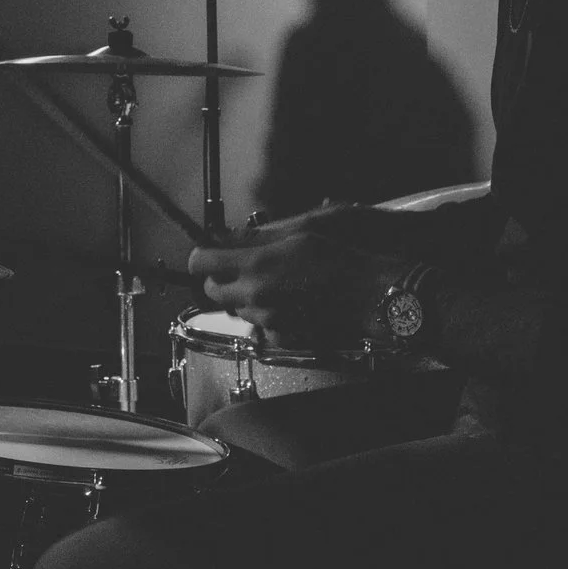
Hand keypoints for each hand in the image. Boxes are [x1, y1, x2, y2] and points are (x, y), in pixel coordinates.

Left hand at [185, 228, 391, 346]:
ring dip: (241, 295)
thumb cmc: (336, 257)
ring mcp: (266, 318)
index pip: (201, 262)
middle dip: (219, 278)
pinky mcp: (279, 334)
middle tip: (237, 265)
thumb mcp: (296, 234)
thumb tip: (225, 236)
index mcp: (255, 265)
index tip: (209, 251)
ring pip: (234, 308)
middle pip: (212, 290)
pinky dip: (262, 313)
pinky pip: (257, 324)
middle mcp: (254, 295)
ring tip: (269, 280)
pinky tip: (283, 300)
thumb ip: (255, 238)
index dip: (202, 255)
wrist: (365, 293)